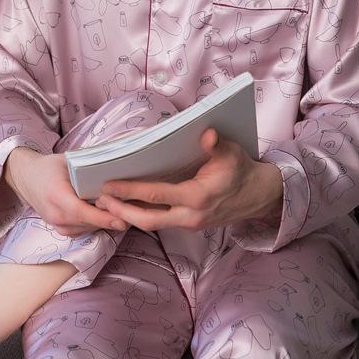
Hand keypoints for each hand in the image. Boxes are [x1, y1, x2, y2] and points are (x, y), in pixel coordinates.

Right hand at [5, 147, 128, 236]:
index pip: (80, 211)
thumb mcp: (67, 160)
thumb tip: (116, 159)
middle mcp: (55, 214)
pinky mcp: (61, 230)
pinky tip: (107, 212)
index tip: (121, 219)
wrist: (26, 178)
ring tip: (123, 209)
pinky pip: (84, 230)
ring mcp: (57, 225)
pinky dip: (97, 223)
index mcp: (55, 194)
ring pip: (89, 228)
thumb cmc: (49, 167)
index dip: (101, 217)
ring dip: (105, 221)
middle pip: (88, 222)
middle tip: (133, 210)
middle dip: (111, 218)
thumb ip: (89, 165)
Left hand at [95, 128, 282, 232]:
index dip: (131, 191)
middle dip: (121, 210)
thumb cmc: (242, 170)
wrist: (259, 196)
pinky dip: (141, 215)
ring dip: (128, 215)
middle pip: (147, 220)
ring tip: (105, 202)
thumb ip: (216, 144)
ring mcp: (189, 223)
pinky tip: (126, 205)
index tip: (109, 185)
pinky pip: (160, 222)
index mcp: (198, 197)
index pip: (157, 196)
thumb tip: (206, 134)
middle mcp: (191, 216)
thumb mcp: (232, 153)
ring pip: (152, 224)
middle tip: (98, 198)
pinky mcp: (188, 224)